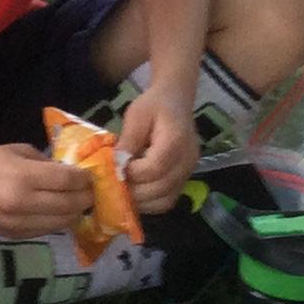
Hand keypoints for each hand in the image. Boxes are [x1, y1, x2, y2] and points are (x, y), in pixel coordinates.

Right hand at [0, 144, 92, 238]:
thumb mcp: (20, 152)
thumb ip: (47, 164)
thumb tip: (73, 174)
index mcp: (23, 176)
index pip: (66, 180)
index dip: (84, 179)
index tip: (90, 176)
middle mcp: (22, 203)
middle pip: (69, 204)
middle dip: (85, 197)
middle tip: (90, 191)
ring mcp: (18, 223)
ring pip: (62, 222)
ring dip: (75, 213)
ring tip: (78, 203)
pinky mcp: (15, 236)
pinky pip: (47, 231)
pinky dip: (58, 222)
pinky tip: (60, 212)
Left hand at [114, 84, 201, 212]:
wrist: (175, 101)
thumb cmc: (154, 105)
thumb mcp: (136, 115)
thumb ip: (128, 140)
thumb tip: (115, 165)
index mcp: (176, 140)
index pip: (155, 167)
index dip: (133, 172)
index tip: (117, 167)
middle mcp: (187, 160)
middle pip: (161, 188)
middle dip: (134, 191)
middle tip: (115, 185)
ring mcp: (188, 172)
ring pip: (166, 200)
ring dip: (141, 202)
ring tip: (124, 191)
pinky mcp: (184, 179)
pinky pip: (168, 200)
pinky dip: (150, 202)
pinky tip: (135, 193)